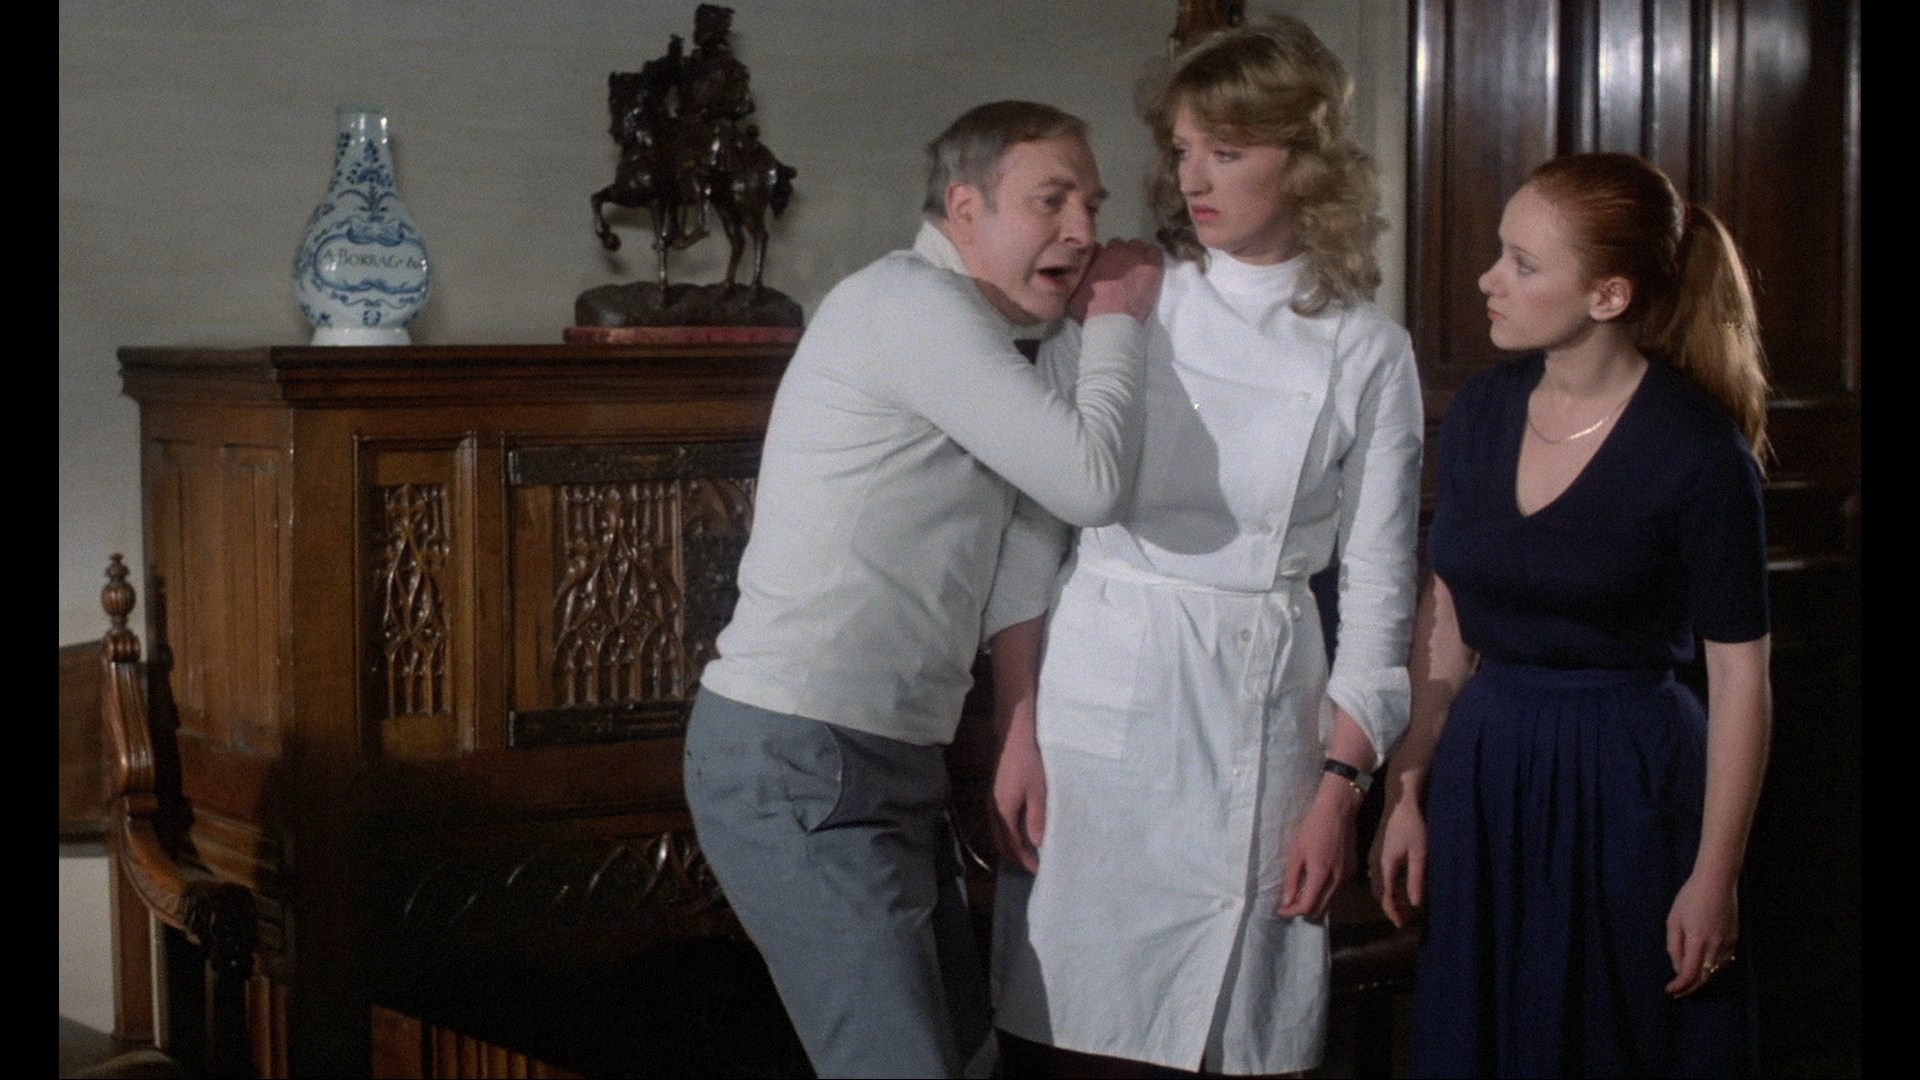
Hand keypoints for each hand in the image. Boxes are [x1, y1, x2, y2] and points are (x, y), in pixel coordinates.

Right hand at [991, 726, 1047, 873]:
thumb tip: (1037, 844)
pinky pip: (999, 823)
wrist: (1014, 736)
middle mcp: (993, 810)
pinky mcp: (995, 794)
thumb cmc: (1029, 762)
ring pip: (998, 833)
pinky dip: (1008, 834)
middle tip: (1033, 866)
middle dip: (1016, 857)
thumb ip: (1037, 818)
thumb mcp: (1038, 791)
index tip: (1039, 871)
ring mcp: (991, 802)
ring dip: (1011, 846)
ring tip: (1028, 853)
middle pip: (1001, 843)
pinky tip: (1020, 832)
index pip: (1013, 845)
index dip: (1025, 860)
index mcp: (1003, 812)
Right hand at [1071, 239, 1162, 322]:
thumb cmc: (1090, 308)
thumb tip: (1082, 261)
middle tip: (1121, 270)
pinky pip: (1155, 252)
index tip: (1107, 267)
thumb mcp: (1074, 289)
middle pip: (1122, 245)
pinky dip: (1152, 257)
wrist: (1112, 321)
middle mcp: (1119, 250)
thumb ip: (1079, 271)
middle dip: (1121, 255)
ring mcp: (1137, 256)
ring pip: (1139, 247)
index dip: (1107, 257)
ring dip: (1137, 255)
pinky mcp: (1153, 267)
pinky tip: (1149, 268)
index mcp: (1100, 253)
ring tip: (1136, 269)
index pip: (1105, 246)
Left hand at [1277, 779, 1358, 918]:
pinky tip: (1315, 883)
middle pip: (1320, 910)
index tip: (1280, 910)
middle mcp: (1338, 881)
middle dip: (1303, 911)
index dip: (1292, 912)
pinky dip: (1324, 894)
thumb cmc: (1313, 828)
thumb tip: (1286, 902)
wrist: (1338, 811)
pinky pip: (1337, 892)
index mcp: (1321, 875)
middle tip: (1288, 904)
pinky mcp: (1352, 872)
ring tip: (1299, 894)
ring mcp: (1347, 878)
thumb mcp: (1296, 852)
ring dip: (1314, 903)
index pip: (1307, 906)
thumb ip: (1291, 879)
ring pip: (1330, 903)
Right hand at [1370, 792, 1427, 927]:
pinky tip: (1399, 885)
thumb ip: (1416, 879)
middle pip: (1380, 892)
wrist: (1401, 802)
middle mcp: (1376, 863)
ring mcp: (1375, 856)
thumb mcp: (1419, 854)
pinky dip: (1389, 885)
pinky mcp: (1378, 850)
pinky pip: (1381, 875)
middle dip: (1391, 907)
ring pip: (1380, 884)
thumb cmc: (1412, 826)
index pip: (1386, 896)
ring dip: (1390, 896)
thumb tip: (1415, 903)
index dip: (1393, 912)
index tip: (1401, 925)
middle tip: (1404, 918)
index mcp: (1385, 866)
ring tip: (1404, 905)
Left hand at [1665, 871, 1739, 996]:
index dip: (1680, 986)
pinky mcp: (1735, 939)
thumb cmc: (1690, 898)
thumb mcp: (1674, 920)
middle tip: (1678, 992)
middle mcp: (1716, 946)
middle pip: (1705, 977)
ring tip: (1689, 983)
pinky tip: (1705, 968)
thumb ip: (1674, 946)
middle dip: (1691, 988)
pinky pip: (1724, 961)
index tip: (1670, 990)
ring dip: (1702, 980)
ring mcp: (1728, 943)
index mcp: (1698, 941)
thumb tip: (1678, 967)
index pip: (1690, 974)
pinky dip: (1714, 969)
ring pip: (1716, 971)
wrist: (1717, 882)